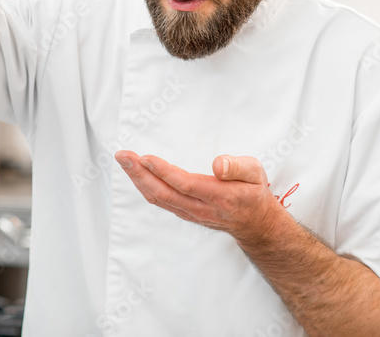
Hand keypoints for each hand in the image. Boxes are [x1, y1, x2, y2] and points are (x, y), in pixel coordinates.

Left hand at [114, 151, 281, 241]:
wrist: (255, 224)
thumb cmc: (253, 193)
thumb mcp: (256, 174)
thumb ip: (238, 167)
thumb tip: (217, 164)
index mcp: (219, 196)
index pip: (186, 185)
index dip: (164, 172)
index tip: (145, 158)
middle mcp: (201, 208)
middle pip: (164, 193)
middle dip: (140, 174)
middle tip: (123, 156)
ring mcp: (190, 213)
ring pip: (158, 199)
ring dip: (138, 180)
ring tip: (124, 161)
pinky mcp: (184, 213)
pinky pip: (160, 201)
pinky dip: (145, 187)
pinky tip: (136, 174)